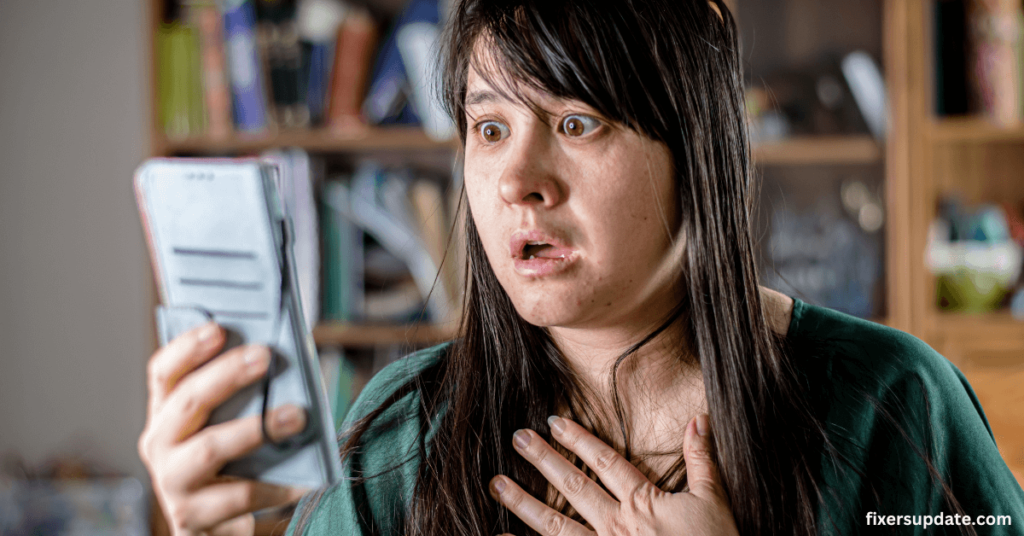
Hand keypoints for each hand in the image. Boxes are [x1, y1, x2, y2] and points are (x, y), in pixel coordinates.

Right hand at [138, 322, 308, 535]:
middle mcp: (159, 444)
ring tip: (297, 416)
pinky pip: (240, 496)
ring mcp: (171, 483)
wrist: (216, 527)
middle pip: (188, 401)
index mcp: (165, 413)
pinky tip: (303, 478)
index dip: (187, 348)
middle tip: (266, 357)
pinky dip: (276, 485)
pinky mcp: (191, 517)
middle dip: (227, 375)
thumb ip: (241, 397)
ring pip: (211, 448)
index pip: (163, 372)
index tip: (218, 327)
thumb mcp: (226, 426)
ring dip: (257, 428)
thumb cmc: (231, 463)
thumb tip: (278, 358)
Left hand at [489, 414, 737, 535]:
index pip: (604, 462)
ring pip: (556, 526)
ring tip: (497, 485)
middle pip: (574, 487)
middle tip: (517, 438)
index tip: (554, 422)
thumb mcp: (713, 502)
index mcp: (643, 504)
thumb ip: (702, 460)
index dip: (578, 440)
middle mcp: (617, 527)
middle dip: (543, 460)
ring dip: (524, 504)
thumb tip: (698, 419)